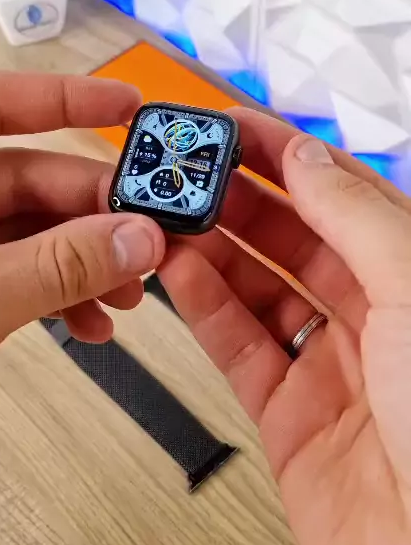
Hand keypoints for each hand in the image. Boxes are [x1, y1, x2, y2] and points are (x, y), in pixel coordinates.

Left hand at [0, 72, 163, 419]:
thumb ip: (57, 266)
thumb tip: (141, 237)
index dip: (63, 100)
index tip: (129, 108)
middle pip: (25, 179)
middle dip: (93, 211)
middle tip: (153, 234)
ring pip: (29, 235)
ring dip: (86, 263)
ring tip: (132, 293)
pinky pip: (18, 278)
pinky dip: (58, 299)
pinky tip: (93, 327)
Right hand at [159, 108, 410, 544]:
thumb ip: (355, 218)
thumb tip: (305, 156)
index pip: (337, 192)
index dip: (283, 155)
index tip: (232, 128)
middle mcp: (375, 315)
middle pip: (292, 235)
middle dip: (237, 198)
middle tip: (187, 172)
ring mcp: (331, 365)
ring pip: (257, 288)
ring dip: (212, 248)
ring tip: (169, 216)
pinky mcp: (291, 416)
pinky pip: (238, 346)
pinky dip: (204, 307)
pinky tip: (178, 273)